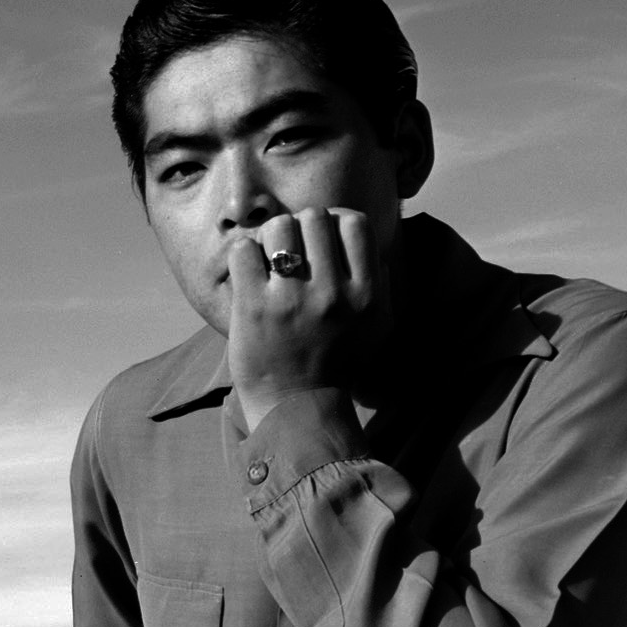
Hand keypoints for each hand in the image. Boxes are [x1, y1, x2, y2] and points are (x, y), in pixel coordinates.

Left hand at [227, 207, 391, 429]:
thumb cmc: (337, 364)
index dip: (335, 222)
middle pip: (315, 217)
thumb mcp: (378, 325)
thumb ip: (381, 281)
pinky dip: (245, 255)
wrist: (297, 409)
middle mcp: (333, 294)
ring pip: (279, 226)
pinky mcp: (253, 307)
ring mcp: (292, 299)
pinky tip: (249, 274)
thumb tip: (368, 240)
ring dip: (271, 237)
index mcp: (367, 294)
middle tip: (292, 251)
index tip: (321, 241)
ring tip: (270, 261)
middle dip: (300, 227)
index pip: (354, 222)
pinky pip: (244, 250)